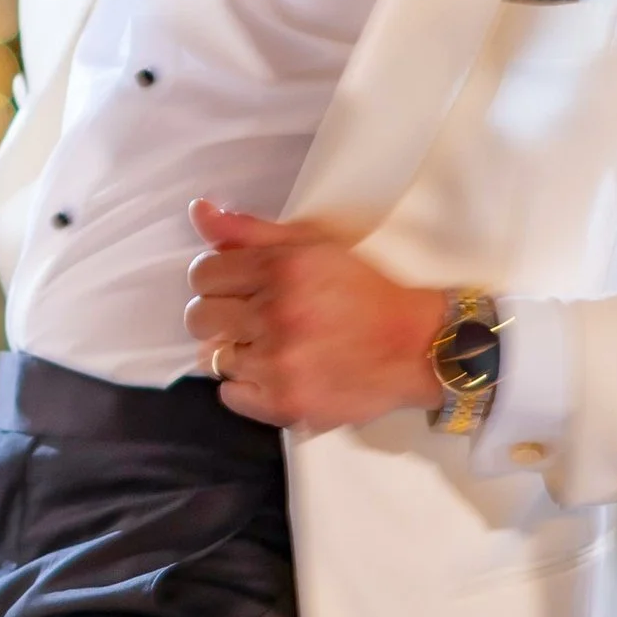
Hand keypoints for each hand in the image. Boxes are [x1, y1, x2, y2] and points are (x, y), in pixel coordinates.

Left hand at [186, 202, 447, 428]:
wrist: (416, 345)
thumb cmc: (365, 292)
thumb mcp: (313, 246)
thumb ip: (251, 231)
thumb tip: (200, 213)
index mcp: (282, 269)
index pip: (202, 274)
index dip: (217, 280)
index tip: (238, 288)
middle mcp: (276, 315)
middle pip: (200, 317)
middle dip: (221, 316)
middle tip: (253, 319)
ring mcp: (279, 363)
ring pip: (215, 357)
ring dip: (239, 351)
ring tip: (274, 346)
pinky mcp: (285, 402)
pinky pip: (230, 395)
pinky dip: (247, 387)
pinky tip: (277, 373)